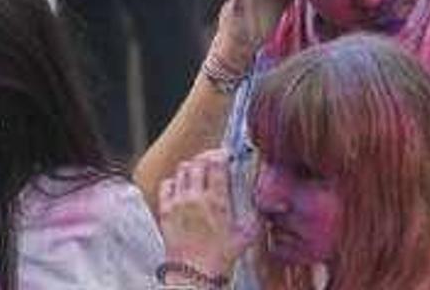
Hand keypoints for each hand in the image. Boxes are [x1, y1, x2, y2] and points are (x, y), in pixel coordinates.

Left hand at [159, 148, 260, 277]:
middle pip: (197, 162)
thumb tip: (264, 208)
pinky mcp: (165, 210)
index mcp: (217, 201)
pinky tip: (180, 188)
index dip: (221, 155)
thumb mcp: (244, 238)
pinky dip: (174, 182)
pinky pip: (166, 184)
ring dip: (191, 169)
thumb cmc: (219, 259)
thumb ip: (255, 219)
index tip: (225, 156)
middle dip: (206, 159)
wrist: (194, 274)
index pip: (217, 164)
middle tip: (212, 163)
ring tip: (197, 175)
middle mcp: (196, 197)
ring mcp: (178, 202)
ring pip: (182, 170)